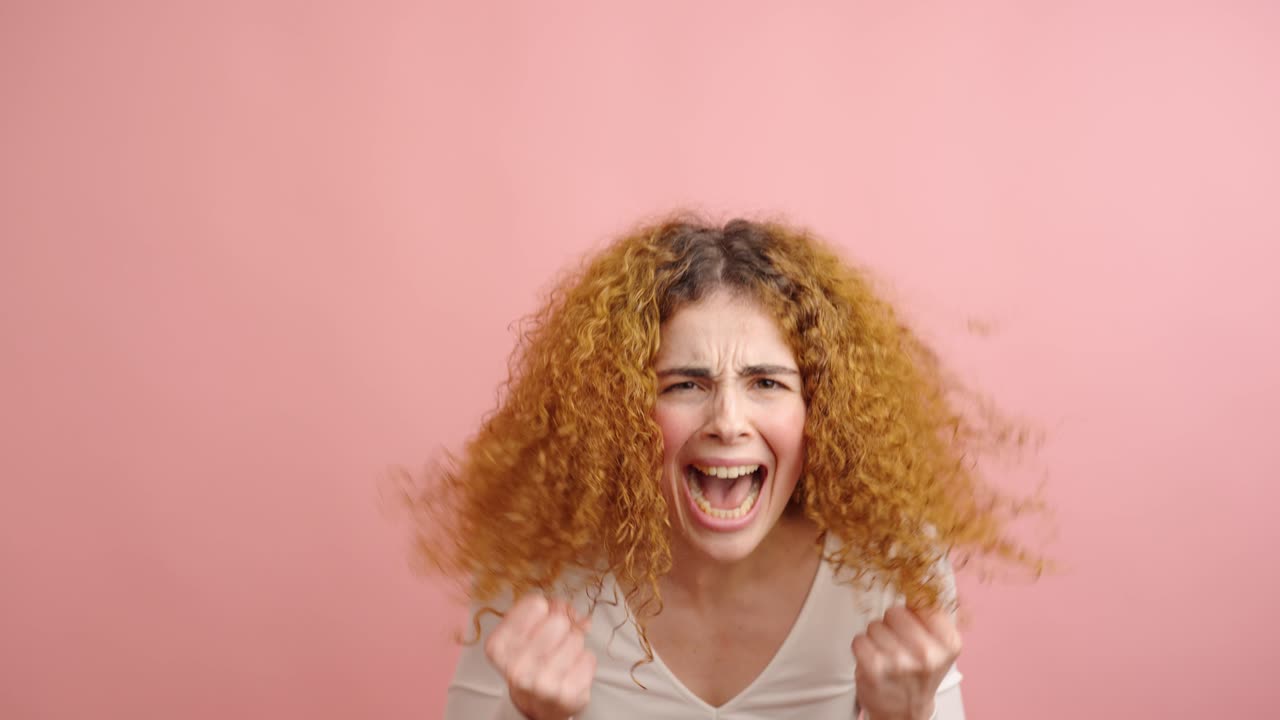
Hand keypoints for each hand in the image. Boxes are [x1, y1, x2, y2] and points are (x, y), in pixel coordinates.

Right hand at [484, 594, 596, 719]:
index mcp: (499, 646)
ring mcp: (542, 683)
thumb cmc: (529, 665)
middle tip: (555, 640)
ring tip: (561, 658)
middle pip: (558, 621)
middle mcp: (516, 667)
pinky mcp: (566, 694)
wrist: (535, 707)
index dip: (545, 608)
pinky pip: (588, 658)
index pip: (535, 605)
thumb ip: (544, 612)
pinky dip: (583, 661)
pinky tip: (570, 670)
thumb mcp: (521, 635)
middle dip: (562, 627)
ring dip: (573, 645)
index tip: (543, 617)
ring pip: (576, 638)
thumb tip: (572, 611)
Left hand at [851, 606, 961, 719]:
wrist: (906, 712)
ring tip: (887, 655)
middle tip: (899, 643)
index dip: (913, 610)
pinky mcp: (874, 669)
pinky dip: (862, 648)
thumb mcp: (940, 645)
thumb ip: (932, 614)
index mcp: (949, 643)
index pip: (922, 600)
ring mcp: (899, 662)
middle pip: (894, 611)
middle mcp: (927, 653)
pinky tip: (874, 661)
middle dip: (892, 623)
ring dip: (877, 638)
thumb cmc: (919, 675)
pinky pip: (859, 639)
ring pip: (875, 625)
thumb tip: (916, 579)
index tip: (913, 620)